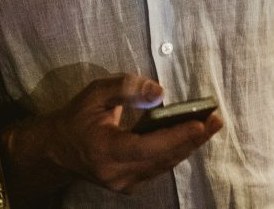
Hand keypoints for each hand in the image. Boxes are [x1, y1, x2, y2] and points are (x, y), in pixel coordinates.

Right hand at [6, 74, 221, 198]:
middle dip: (193, 139)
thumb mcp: (96, 93)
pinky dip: (175, 150)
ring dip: (188, 145)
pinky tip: (190, 135)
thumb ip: (127, 88)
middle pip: (163, 158)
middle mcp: (115, 173)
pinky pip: (158, 167)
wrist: (56, 150)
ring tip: (210, 125)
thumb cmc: (76, 117)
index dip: (177, 136)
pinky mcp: (128, 185)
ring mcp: (123, 183)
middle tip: (216, 120)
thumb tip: (159, 92)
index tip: (201, 123)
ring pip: (164, 165)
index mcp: (104, 150)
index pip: (147, 146)